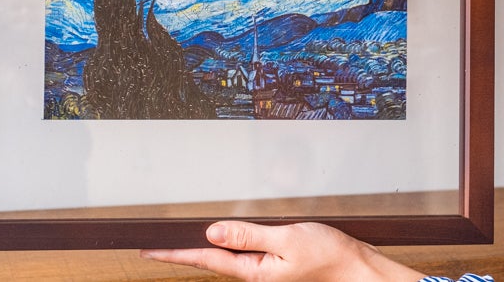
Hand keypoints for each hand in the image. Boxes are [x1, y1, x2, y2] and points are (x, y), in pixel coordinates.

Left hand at [141, 221, 425, 281]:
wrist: (354, 267)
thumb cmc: (328, 255)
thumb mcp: (286, 240)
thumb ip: (248, 235)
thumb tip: (213, 231)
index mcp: (254, 271)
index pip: (206, 260)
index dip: (176, 255)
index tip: (149, 252)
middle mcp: (255, 273)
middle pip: (212, 261)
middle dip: (183, 254)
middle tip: (155, 248)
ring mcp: (265, 270)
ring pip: (227, 258)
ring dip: (204, 250)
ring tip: (179, 244)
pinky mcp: (274, 264)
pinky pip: (243, 254)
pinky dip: (227, 245)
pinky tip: (222, 241)